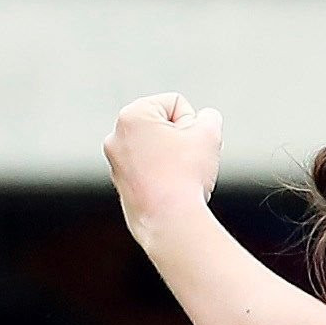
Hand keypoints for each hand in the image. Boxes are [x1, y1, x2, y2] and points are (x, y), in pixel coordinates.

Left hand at [105, 93, 223, 233]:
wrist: (170, 220)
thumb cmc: (185, 175)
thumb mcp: (210, 135)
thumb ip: (209, 117)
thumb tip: (205, 119)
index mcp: (132, 116)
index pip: (176, 104)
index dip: (193, 122)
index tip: (191, 143)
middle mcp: (116, 135)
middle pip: (164, 125)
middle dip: (181, 139)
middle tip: (188, 159)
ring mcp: (115, 161)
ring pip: (157, 148)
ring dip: (173, 157)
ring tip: (180, 175)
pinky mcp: (121, 183)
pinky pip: (149, 169)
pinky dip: (162, 175)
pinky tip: (172, 189)